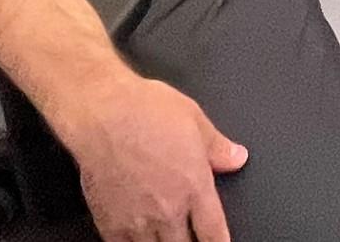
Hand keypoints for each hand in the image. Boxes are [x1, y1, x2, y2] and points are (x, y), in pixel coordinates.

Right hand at [60, 69, 247, 241]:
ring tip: (166, 238)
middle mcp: (169, 209)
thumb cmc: (145, 109)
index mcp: (194, 185)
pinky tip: (138, 239)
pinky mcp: (111, 224)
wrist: (102, 114)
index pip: (214, 232)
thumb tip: (237, 158)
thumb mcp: (193, 118)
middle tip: (189, 236)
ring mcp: (139, 221)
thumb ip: (217, 146)